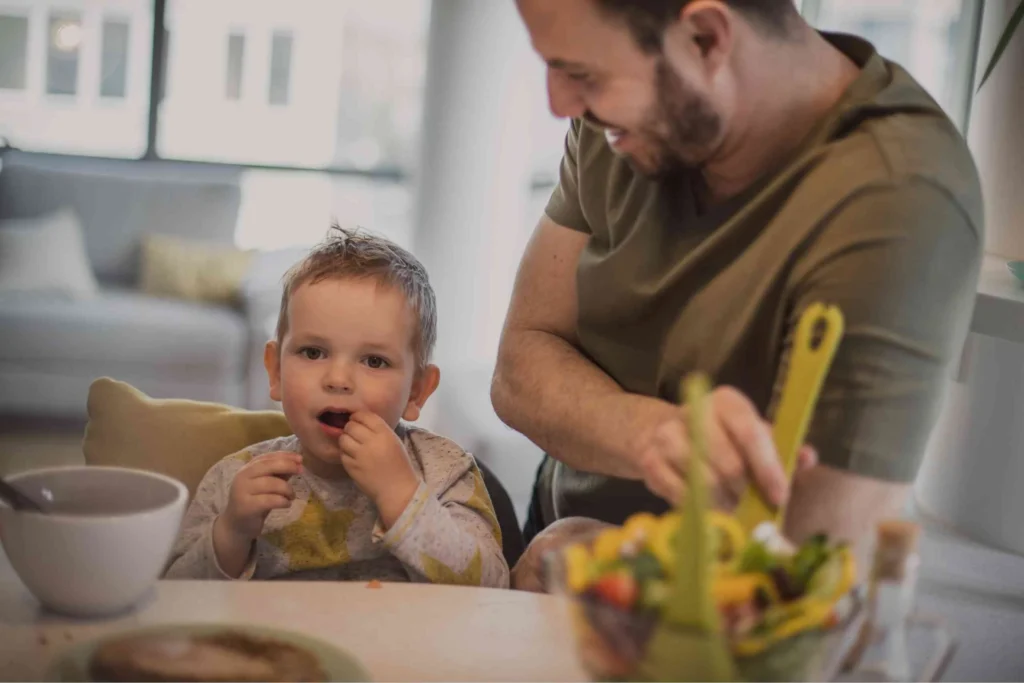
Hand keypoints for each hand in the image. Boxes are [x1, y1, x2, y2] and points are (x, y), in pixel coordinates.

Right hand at [219, 452, 300, 540]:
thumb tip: (296, 463)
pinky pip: (270, 500)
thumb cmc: (255, 502)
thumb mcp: (266, 485)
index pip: (267, 457)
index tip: (300, 458)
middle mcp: (242, 477)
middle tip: (301, 471)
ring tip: (292, 496)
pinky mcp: (246, 507)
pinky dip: (282, 501)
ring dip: (287, 489)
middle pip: (267, 466)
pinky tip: (287, 504)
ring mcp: (242, 492)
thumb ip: (278, 474)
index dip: (284, 456)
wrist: (236, 525)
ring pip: (271, 483)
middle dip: (287, 466)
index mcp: (247, 469)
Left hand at [340, 411, 418, 526]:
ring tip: (351, 444)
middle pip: (351, 426)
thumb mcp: (394, 441)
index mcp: (385, 433)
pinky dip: (345, 453)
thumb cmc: (398, 464)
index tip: (357, 420)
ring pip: (343, 439)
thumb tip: (359, 420)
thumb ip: (379, 430)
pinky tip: (353, 457)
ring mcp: (360, 455)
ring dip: (346, 439)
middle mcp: (371, 442)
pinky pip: (342, 454)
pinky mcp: (352, 467)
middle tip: (353, 433)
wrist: (396, 489)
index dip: (358, 416)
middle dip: (350, 428)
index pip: (365, 416)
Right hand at [638, 386, 816, 509]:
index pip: (751, 434)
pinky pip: (681, 496)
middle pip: (729, 464)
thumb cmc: (717, 437)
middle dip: (744, 492)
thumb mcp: (751, 436)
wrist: (656, 432)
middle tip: (750, 505)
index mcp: (727, 402)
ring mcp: (668, 436)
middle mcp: (694, 412)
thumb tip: (807, 458)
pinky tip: (705, 507)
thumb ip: (781, 448)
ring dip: (722, 503)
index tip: (780, 497)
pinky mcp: (650, 462)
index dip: (768, 469)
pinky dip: (698, 508)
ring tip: (729, 507)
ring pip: (704, 483)